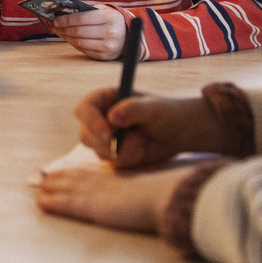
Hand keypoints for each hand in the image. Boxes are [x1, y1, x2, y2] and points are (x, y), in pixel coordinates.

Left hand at [36, 161, 198, 232]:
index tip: (67, 173)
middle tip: (44, 180)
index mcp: (120, 183)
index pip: (94, 176)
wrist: (165, 199)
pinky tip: (40, 203)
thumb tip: (153, 202)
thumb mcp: (152, 194)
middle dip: (59, 180)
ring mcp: (98, 196)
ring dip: (51, 190)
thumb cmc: (165, 198)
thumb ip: (144, 197)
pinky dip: (53, 204)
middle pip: (77, 180)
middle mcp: (106, 186)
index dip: (78, 174)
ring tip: (38, 189)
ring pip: (68, 190)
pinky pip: (67, 205)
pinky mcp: (93, 207)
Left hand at [52, 6, 130, 59]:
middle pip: (79, 32)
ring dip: (66, 37)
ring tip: (59, 32)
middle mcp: (110, 33)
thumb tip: (63, 14)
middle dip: (63, 29)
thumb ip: (86, 11)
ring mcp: (108, 46)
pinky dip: (73, 44)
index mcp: (109, 18)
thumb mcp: (103, 11)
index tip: (55, 20)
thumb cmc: (111, 20)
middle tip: (54, 26)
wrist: (129, 35)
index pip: (82, 19)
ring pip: (79, 42)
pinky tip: (69, 38)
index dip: (66, 20)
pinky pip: (83, 50)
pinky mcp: (104, 56)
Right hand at [73, 90, 232, 167]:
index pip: (84, 110)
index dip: (91, 121)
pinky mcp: (112, 155)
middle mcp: (99, 119)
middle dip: (106, 142)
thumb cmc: (165, 113)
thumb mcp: (153, 108)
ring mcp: (104, 139)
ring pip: (99, 151)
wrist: (177, 133)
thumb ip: (133, 109)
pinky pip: (113, 163)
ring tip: (142, 138)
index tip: (107, 132)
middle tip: (133, 139)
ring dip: (123, 149)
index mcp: (103, 100)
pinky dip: (130, 158)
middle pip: (86, 135)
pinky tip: (142, 149)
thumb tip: (113, 117)